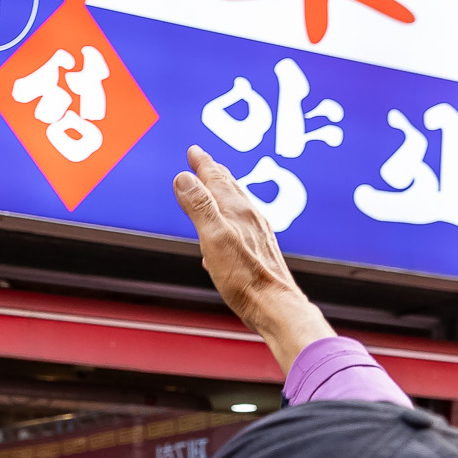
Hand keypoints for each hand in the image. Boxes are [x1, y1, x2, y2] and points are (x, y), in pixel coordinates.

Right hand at [173, 147, 333, 370]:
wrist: (274, 305)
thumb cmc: (245, 278)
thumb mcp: (214, 239)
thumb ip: (199, 207)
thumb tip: (184, 178)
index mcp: (236, 211)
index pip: (216, 179)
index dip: (203, 164)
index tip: (193, 151)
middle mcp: (250, 217)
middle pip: (229, 187)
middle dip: (214, 172)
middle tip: (203, 160)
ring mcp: (257, 232)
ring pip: (237, 203)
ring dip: (224, 190)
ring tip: (217, 185)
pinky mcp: (259, 249)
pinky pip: (242, 222)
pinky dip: (231, 214)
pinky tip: (230, 226)